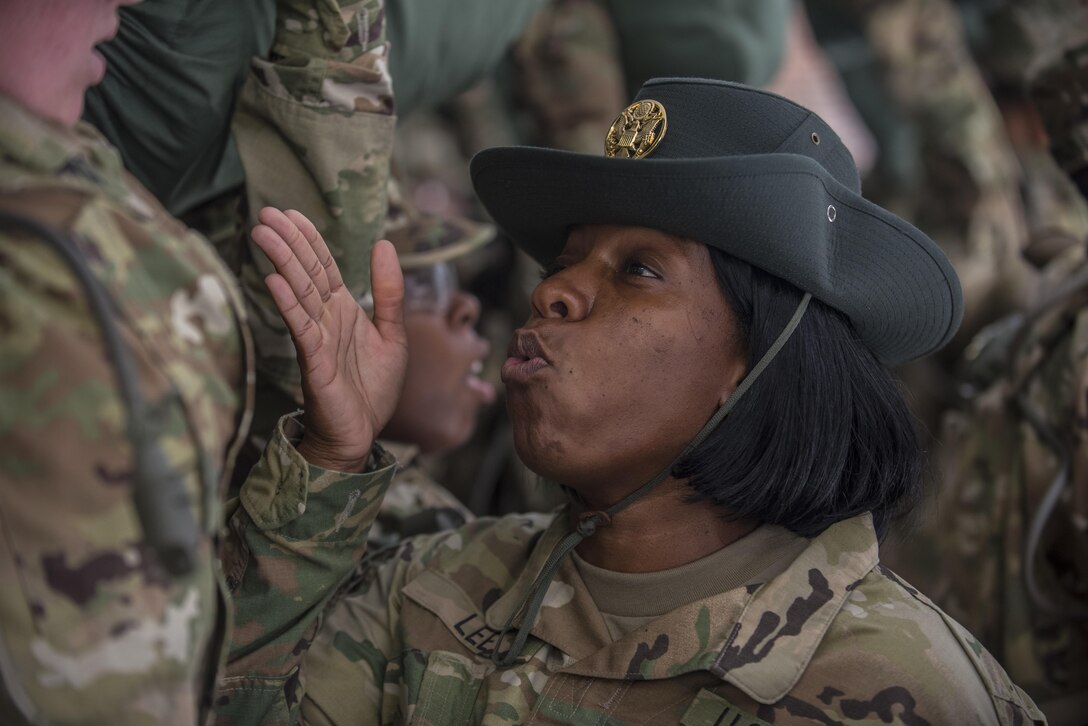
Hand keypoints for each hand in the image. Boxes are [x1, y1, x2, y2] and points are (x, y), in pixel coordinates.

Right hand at [251, 208, 406, 470]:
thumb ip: (389, 292)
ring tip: (264, 234)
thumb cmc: (372, 389)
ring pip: (298, 293)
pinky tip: (276, 281)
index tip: (291, 212)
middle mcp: (326, 319)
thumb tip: (385, 244)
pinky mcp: (313, 361)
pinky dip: (288, 304)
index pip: (324, 266)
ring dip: (282, 262)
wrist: (360, 434)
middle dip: (288, 242)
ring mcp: (317, 338)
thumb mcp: (392, 334)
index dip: (308, 239)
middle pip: (306, 272)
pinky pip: (300, 327)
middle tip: (267, 212)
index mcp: (342, 310)